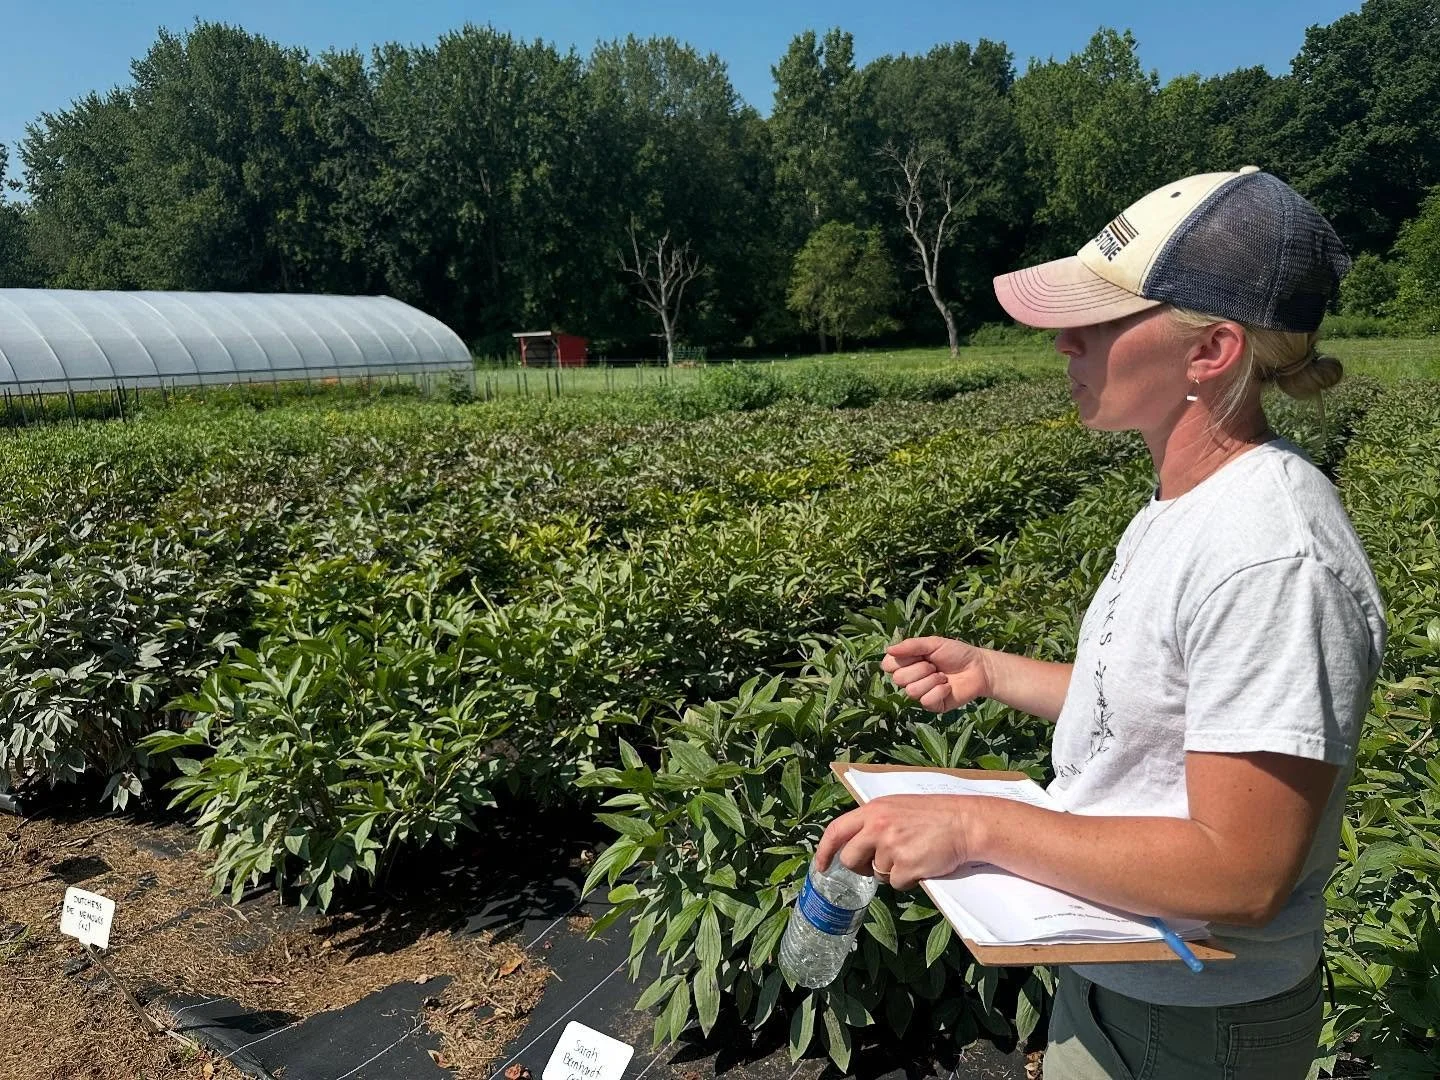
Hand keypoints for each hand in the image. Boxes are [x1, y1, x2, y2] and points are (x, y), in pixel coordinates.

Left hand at [814, 796, 976, 890]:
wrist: (965, 822)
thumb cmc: (935, 815)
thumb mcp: (897, 807)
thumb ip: (875, 821)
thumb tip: (857, 842)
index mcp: (873, 810)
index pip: (835, 831)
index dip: (824, 851)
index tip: (821, 866)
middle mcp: (878, 827)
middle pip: (850, 859)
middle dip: (859, 867)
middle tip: (876, 865)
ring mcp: (891, 847)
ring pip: (876, 874)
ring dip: (891, 871)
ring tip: (912, 854)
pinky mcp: (907, 866)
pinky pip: (897, 884)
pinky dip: (909, 880)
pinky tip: (922, 864)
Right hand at [882, 636, 991, 712]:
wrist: (978, 668)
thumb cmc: (956, 653)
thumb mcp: (933, 643)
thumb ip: (911, 645)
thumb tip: (889, 649)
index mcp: (908, 662)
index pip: (887, 665)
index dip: (899, 660)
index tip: (917, 655)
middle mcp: (911, 679)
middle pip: (898, 679)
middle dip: (919, 669)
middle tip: (934, 665)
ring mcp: (921, 693)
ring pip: (911, 691)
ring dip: (931, 680)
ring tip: (943, 676)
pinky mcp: (932, 705)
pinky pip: (926, 701)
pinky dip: (939, 691)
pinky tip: (948, 687)